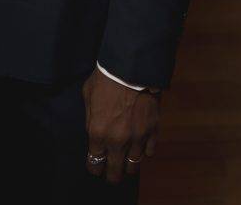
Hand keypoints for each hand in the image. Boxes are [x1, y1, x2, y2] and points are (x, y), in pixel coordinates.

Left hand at [82, 67, 160, 183]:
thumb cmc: (105, 78)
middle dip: (111, 175)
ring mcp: (137, 138)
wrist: (131, 66)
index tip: (96, 165)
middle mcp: (117, 141)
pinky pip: (149, 151)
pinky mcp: (152, 131)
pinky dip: (145, 150)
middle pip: (115, 173)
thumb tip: (94, 132)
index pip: (94, 164)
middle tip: (112, 171)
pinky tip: (141, 146)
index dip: (94, 167)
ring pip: (134, 166)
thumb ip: (90, 119)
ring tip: (127, 161)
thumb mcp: (88, 96)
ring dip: (129, 165)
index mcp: (97, 133)